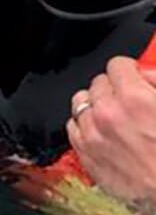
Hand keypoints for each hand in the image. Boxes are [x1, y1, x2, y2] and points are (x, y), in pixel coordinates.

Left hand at [67, 56, 155, 203]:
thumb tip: (145, 74)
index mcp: (134, 99)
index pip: (117, 65)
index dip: (129, 71)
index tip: (132, 77)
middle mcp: (108, 113)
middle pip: (98, 83)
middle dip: (113, 89)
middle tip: (128, 102)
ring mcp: (93, 134)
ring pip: (82, 102)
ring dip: (96, 106)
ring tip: (113, 116)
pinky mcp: (85, 153)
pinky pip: (73, 126)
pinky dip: (85, 126)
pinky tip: (101, 132)